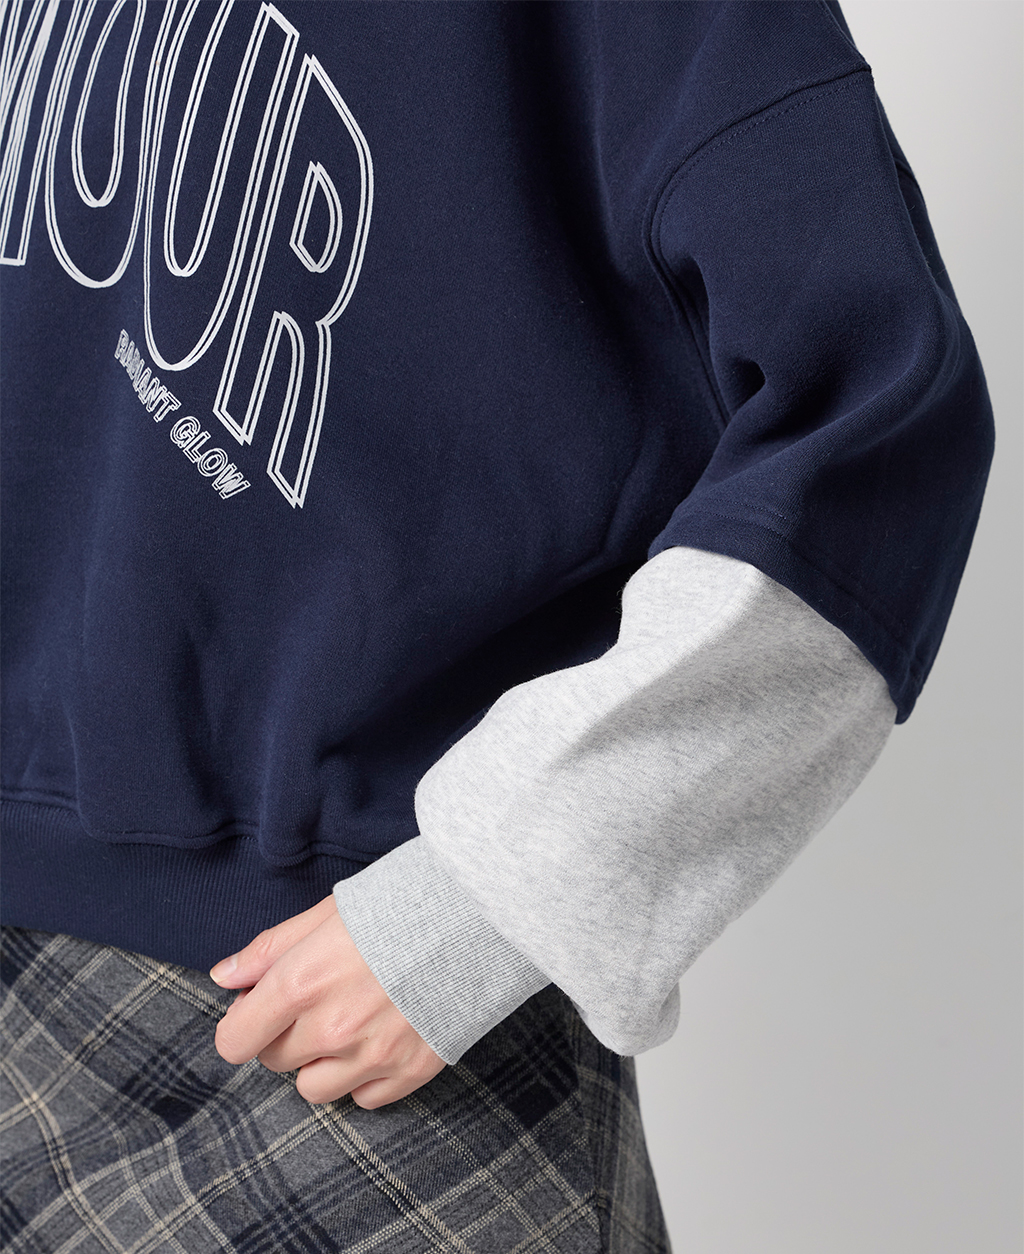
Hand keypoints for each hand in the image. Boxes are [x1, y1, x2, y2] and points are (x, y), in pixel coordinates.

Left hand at [210, 896, 444, 1108]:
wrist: (477, 915)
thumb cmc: (398, 904)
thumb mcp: (326, 914)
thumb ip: (270, 949)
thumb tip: (225, 977)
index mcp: (302, 983)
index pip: (234, 1040)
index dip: (241, 1024)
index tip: (257, 1011)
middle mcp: (331, 1028)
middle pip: (274, 1061)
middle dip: (285, 1033)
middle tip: (319, 998)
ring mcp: (372, 1055)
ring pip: (314, 1088)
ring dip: (321, 1062)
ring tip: (350, 1021)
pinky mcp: (410, 1071)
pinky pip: (363, 1098)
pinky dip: (364, 1075)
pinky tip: (381, 1035)